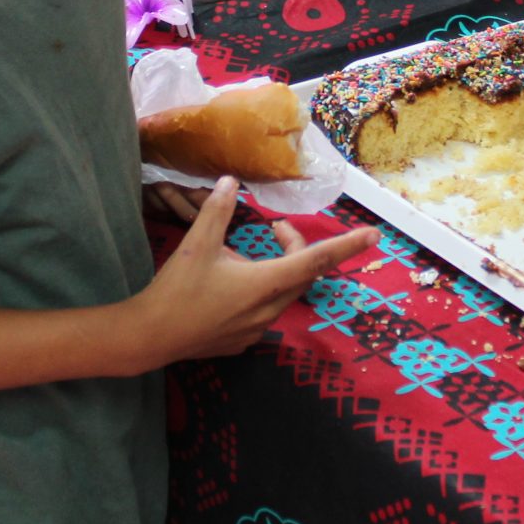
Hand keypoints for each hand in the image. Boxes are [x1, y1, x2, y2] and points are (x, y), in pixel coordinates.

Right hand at [132, 179, 374, 364]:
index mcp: (265, 283)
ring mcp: (257, 330)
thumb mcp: (197, 244)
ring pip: (283, 294)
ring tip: (247, 258)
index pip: (316, 261)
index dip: (346, 246)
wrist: (150, 337)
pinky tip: (231, 288)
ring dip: (277, 271)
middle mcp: (269, 309)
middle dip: (297, 249)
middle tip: (276, 230)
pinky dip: (260, 293)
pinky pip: (264, 313)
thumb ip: (218, 210)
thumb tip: (233, 181)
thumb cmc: (176, 290)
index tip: (373, 235)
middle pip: (300, 275)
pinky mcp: (243, 342)